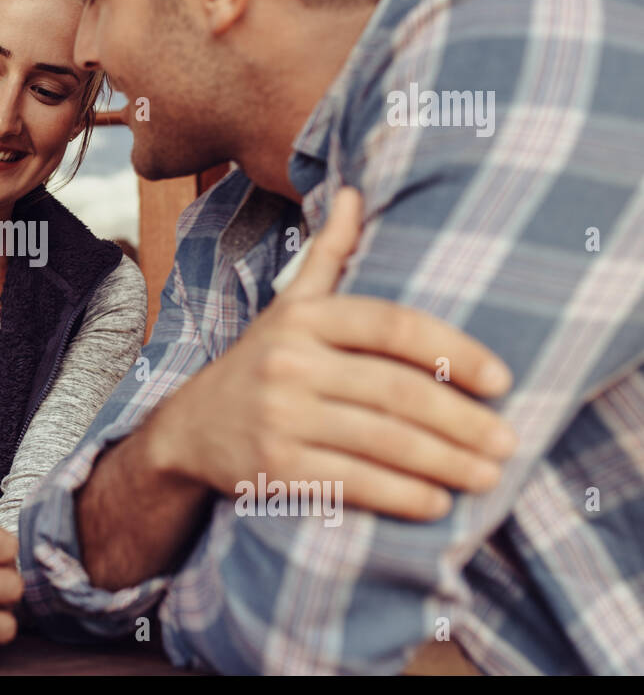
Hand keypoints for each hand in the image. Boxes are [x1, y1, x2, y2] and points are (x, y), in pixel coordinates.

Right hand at [152, 187, 518, 519]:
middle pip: (396, 390)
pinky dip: (401, 496)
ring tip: (488, 476)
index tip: (501, 380)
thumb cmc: (258, 363)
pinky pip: (352, 483)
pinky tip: (437, 503)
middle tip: (508, 443)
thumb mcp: (287, 307)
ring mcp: (279, 416)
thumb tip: (354, 192)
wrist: (187, 429)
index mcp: (303, 318)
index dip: (454, 350)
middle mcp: (288, 362)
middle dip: (462, 421)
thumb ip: (326, 255)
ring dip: (445, 463)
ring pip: (381, 440)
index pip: (392, 325)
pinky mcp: (273, 467)